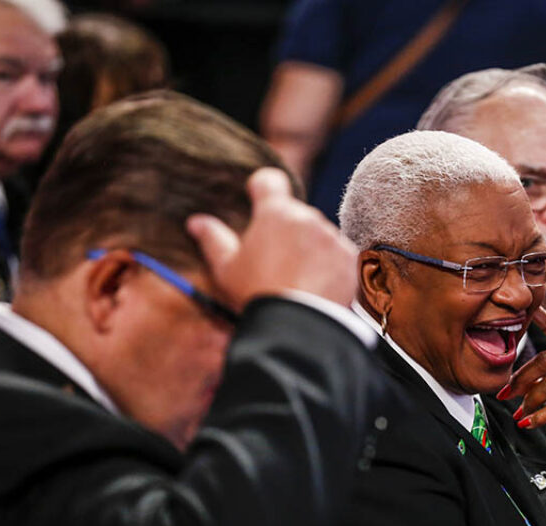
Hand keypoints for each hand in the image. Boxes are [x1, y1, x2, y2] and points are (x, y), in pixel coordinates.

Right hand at [187, 167, 357, 308]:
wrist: (298, 324)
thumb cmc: (257, 293)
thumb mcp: (227, 268)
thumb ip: (213, 239)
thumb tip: (197, 222)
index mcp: (274, 212)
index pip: (270, 180)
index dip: (263, 187)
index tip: (258, 196)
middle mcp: (307, 216)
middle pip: (295, 214)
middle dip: (286, 230)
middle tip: (274, 262)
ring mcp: (331, 235)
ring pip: (318, 234)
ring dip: (309, 248)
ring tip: (296, 279)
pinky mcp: (349, 256)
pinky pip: (338, 253)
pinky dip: (329, 265)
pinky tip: (316, 286)